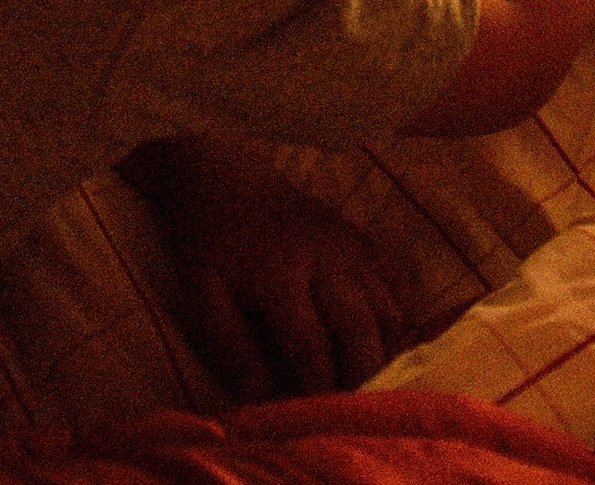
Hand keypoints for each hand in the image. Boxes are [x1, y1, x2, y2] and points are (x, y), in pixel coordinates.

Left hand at [123, 138, 405, 399]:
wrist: (228, 176)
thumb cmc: (210, 242)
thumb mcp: (203, 295)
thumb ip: (231, 349)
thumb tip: (265, 401)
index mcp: (281, 272)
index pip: (312, 348)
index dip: (315, 391)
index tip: (312, 419)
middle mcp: (326, 256)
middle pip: (361, 331)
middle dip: (358, 377)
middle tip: (346, 407)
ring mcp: (350, 244)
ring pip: (387, 310)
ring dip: (379, 352)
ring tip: (360, 380)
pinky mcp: (361, 238)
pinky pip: (391, 288)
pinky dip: (388, 322)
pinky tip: (369, 344)